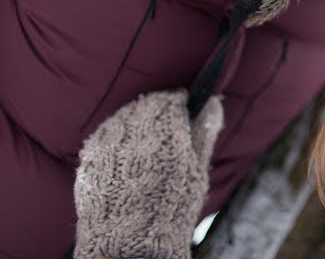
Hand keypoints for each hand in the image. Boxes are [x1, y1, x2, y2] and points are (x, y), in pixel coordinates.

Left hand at [74, 90, 222, 258]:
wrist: (129, 244)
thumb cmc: (170, 208)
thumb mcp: (196, 170)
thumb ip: (204, 132)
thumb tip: (213, 102)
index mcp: (163, 134)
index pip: (170, 100)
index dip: (179, 101)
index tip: (186, 105)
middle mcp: (132, 134)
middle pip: (145, 105)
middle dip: (158, 108)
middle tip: (168, 121)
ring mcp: (107, 146)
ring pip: (123, 116)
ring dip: (136, 119)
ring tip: (148, 137)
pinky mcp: (89, 160)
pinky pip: (104, 134)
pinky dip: (117, 135)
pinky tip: (127, 150)